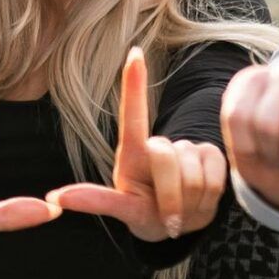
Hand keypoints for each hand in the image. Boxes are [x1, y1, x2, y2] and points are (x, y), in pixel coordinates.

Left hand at [48, 48, 227, 240]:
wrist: (177, 226)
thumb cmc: (145, 212)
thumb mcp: (123, 210)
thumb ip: (102, 201)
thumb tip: (63, 195)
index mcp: (132, 152)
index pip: (133, 115)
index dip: (135, 84)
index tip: (134, 53)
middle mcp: (159, 144)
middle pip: (164, 156)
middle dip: (167, 195)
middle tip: (167, 218)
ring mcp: (187, 149)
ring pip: (192, 172)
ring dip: (187, 202)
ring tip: (180, 211)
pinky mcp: (212, 156)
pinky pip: (215, 175)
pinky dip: (206, 199)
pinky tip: (199, 204)